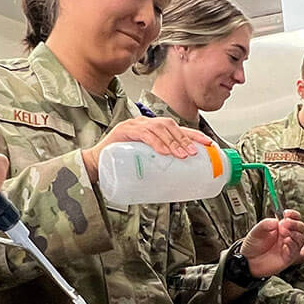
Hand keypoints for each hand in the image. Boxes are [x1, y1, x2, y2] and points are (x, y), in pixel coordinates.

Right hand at [81, 116, 213, 181]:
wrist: (95, 165)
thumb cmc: (120, 164)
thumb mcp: (145, 162)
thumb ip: (159, 165)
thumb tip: (180, 179)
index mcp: (150, 129)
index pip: (176, 127)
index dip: (193, 134)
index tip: (208, 143)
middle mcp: (143, 123)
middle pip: (169, 125)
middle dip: (184, 138)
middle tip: (193, 153)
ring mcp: (133, 125)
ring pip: (158, 128)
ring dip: (172, 142)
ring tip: (181, 155)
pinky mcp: (123, 131)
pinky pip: (143, 134)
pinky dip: (155, 142)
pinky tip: (163, 151)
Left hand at [243, 211, 303, 277]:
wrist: (248, 260)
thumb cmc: (252, 245)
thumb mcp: (257, 230)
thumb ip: (267, 223)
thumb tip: (277, 220)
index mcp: (281, 227)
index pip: (293, 218)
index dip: (293, 214)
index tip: (286, 213)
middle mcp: (287, 236)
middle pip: (300, 227)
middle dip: (294, 224)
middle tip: (284, 224)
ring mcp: (288, 247)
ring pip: (301, 239)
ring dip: (295, 235)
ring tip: (284, 234)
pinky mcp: (288, 257)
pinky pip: (296, 251)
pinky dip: (292, 246)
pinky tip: (285, 243)